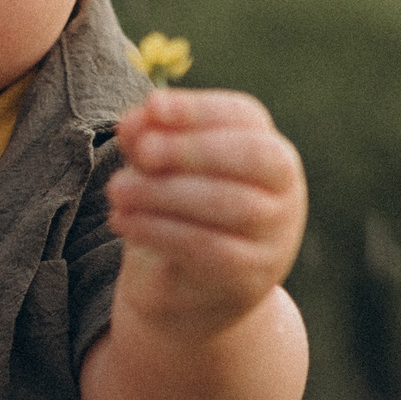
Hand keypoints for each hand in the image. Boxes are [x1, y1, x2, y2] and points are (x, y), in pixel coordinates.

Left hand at [106, 87, 305, 342]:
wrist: (191, 294)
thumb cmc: (178, 214)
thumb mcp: (161, 173)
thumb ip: (149, 142)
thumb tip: (133, 120)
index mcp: (266, 149)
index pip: (246, 116)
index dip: (200, 108)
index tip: (153, 105)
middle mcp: (283, 190)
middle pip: (253, 156)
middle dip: (192, 148)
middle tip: (142, 152)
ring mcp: (275, 235)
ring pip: (231, 204)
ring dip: (167, 193)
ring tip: (117, 190)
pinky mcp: (252, 275)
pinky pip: (212, 248)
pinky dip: (161, 230)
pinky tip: (123, 220)